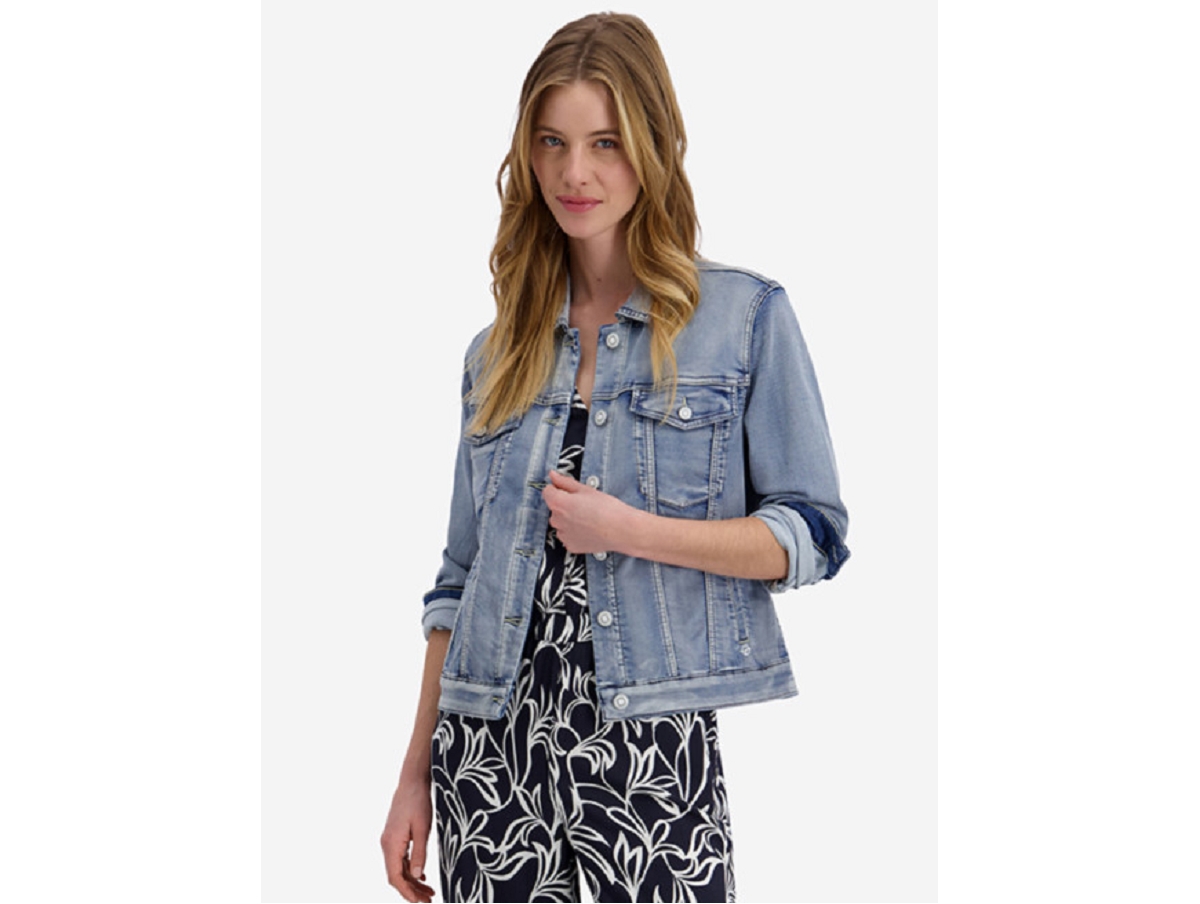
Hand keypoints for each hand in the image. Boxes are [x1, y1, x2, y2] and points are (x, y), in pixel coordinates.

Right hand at [381, 778, 435, 901]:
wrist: (411, 781)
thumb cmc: (418, 802)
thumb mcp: (423, 829)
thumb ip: (419, 854)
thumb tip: (417, 877)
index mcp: (391, 844)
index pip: (395, 877)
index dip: (407, 892)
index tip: (420, 902)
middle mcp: (387, 845)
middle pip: (396, 876)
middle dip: (411, 890)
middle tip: (429, 899)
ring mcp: (389, 840)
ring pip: (398, 868)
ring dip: (412, 880)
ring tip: (429, 891)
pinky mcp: (394, 836)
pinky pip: (400, 859)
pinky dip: (409, 869)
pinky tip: (421, 875)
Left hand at [542, 469, 638, 554]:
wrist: (622, 530)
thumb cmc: (607, 509)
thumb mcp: (586, 490)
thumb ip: (565, 482)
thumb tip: (553, 475)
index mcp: (558, 503)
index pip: (547, 491)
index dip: (558, 489)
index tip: (569, 491)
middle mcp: (556, 520)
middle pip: (554, 508)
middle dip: (565, 505)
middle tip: (584, 505)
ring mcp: (563, 535)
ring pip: (561, 523)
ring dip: (569, 520)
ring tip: (588, 518)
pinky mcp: (571, 546)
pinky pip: (568, 536)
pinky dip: (575, 533)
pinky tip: (589, 529)